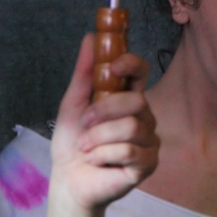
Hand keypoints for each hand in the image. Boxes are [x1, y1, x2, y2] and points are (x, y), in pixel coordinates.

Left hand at [49, 35, 158, 210]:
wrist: (68, 179)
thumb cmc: (72, 142)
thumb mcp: (73, 103)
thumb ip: (84, 73)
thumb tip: (89, 37)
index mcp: (126, 99)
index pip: (141, 72)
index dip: (131, 64)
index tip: (113, 67)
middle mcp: (142, 117)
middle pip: (137, 100)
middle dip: (104, 111)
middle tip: (85, 123)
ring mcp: (148, 140)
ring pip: (131, 126)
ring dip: (99, 137)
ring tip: (86, 147)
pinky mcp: (148, 163)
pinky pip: (131, 150)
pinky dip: (104, 154)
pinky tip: (95, 160)